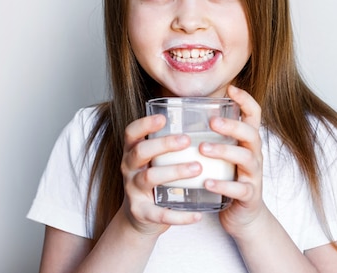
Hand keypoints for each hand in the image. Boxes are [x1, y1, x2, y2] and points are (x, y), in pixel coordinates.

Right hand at [120, 114, 202, 235]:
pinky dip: (179, 216)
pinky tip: (197, 215)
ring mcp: (133, 191)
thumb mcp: (155, 161)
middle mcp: (129, 169)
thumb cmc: (155, 181)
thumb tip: (206, 121)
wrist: (139, 218)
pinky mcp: (141, 212)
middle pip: (141, 152)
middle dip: (164, 144)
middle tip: (187, 140)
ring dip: (174, 171)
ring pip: (149, 178)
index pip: (131, 133)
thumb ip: (170, 146)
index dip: (144, 124)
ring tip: (198, 168)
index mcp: (132, 152)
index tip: (163, 118)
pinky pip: (159, 214)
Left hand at [198, 85, 266, 235]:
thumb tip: (181, 115)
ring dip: (224, 151)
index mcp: (247, 142)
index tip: (231, 88)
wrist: (244, 216)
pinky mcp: (249, 195)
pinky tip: (207, 182)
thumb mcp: (224, 155)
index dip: (246, 100)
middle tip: (212, 122)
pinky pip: (239, 189)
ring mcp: (253, 175)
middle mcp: (254, 155)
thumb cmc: (229, 179)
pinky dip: (223, 185)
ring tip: (203, 149)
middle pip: (251, 133)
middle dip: (232, 125)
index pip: (254, 115)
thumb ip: (212, 136)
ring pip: (246, 158)